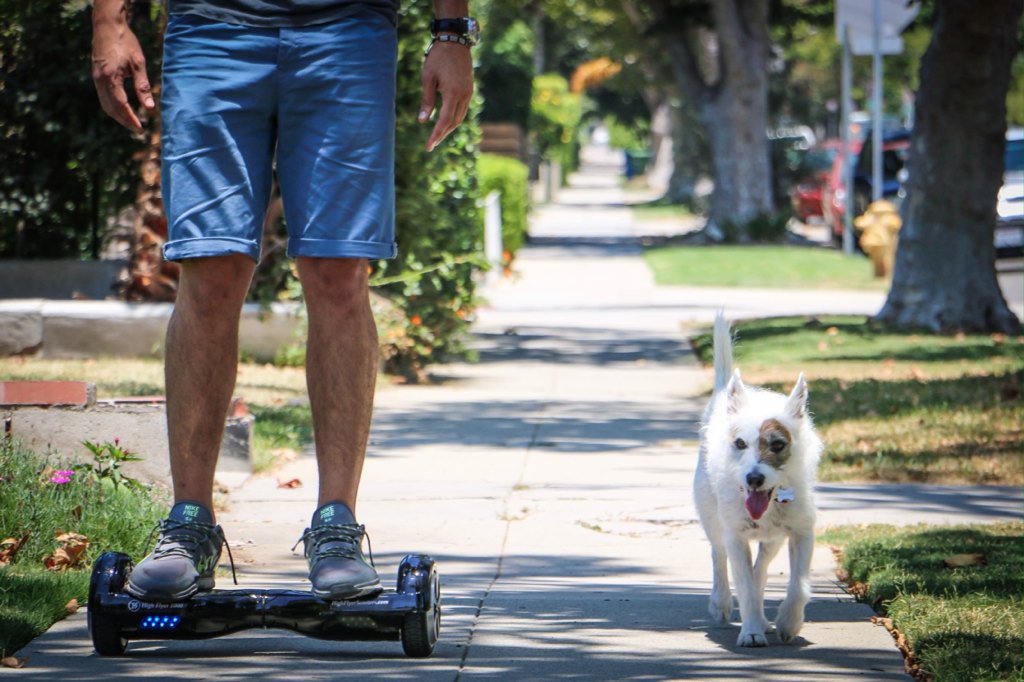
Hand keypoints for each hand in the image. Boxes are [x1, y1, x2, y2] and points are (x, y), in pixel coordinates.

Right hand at [92, 18, 154, 134]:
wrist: (107, 26)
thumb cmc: (125, 42)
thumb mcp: (138, 63)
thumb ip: (143, 86)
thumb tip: (150, 108)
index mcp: (110, 77)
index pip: (121, 105)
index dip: (131, 119)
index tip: (141, 129)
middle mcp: (100, 80)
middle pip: (111, 109)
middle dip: (125, 122)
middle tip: (138, 130)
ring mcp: (96, 78)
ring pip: (105, 105)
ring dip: (118, 116)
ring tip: (132, 123)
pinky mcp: (96, 76)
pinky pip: (103, 97)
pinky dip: (113, 107)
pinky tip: (124, 110)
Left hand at [418, 42, 473, 151]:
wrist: (455, 41)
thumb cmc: (438, 57)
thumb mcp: (428, 78)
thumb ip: (426, 101)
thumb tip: (422, 121)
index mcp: (452, 93)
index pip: (444, 121)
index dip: (436, 135)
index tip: (428, 146)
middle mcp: (463, 95)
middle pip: (453, 123)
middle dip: (442, 135)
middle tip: (431, 145)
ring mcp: (468, 93)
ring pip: (460, 117)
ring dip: (448, 128)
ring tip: (437, 136)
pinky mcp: (469, 89)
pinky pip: (462, 109)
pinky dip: (454, 118)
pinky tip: (445, 121)